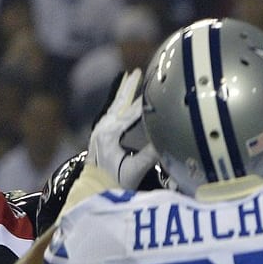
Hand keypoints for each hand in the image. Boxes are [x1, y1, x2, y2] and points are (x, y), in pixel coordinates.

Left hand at [88, 69, 156, 189]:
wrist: (94, 192)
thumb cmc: (116, 183)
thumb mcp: (135, 170)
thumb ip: (150, 155)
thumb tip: (168, 140)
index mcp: (111, 134)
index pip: (133, 113)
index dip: (147, 102)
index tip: (158, 91)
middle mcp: (103, 128)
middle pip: (120, 103)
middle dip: (130, 87)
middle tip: (137, 71)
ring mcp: (99, 130)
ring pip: (114, 106)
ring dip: (124, 92)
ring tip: (130, 78)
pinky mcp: (100, 135)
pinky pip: (111, 113)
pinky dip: (119, 103)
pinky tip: (122, 100)